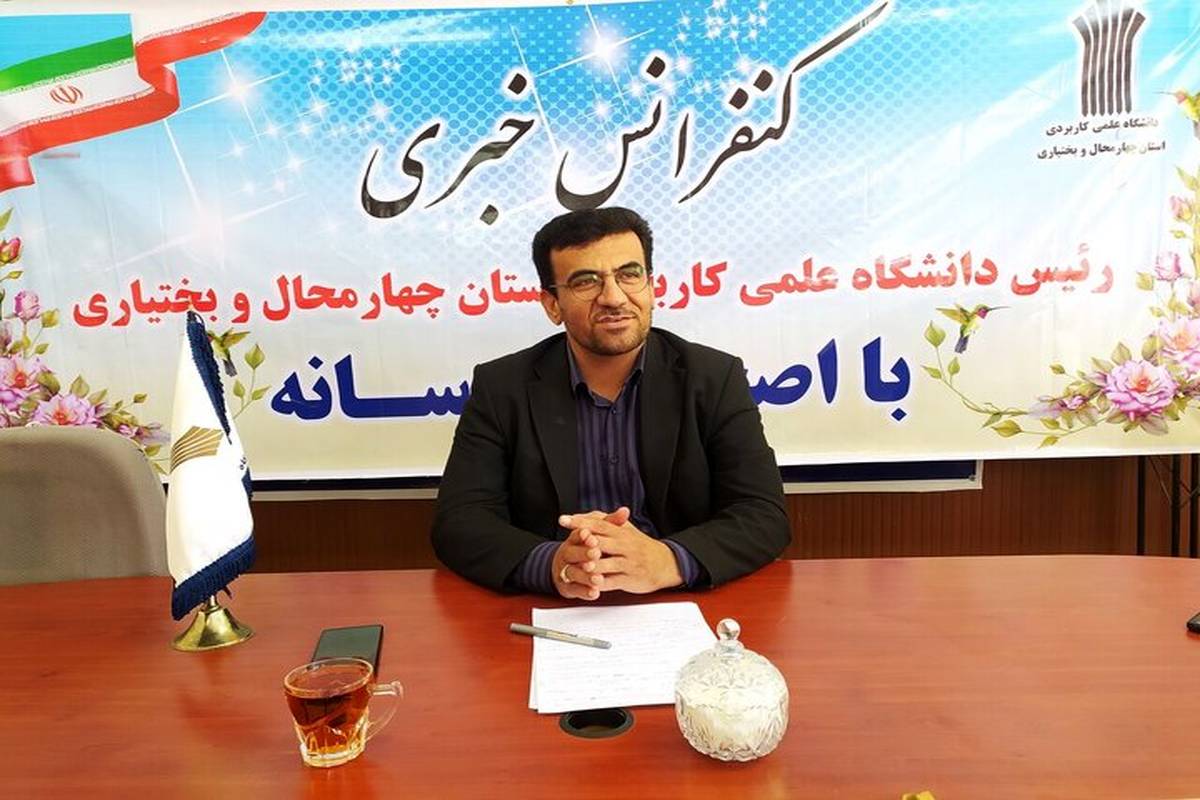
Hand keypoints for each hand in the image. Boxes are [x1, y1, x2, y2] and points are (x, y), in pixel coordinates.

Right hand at [551, 513, 605, 599]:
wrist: (568, 566)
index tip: (591, 535)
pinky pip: (575, 589)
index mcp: (574, 539)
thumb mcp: (598, 533)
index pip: (576, 534)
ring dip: (585, 575)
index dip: (584, 535)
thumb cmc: (587, 547)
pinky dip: (585, 591)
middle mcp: (567, 553)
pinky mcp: (568, 586)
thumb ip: (610, 523)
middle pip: (573, 553)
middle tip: (596, 554)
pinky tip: (595, 592)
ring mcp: (566, 570)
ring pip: (573, 572)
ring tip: (597, 578)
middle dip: (585, 553)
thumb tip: (625, 511)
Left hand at [557, 507, 682, 593]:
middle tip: (568, 542)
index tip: (563, 520)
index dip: (580, 522)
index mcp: (621, 532)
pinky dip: (599, 584)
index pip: (598, 524)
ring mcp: (627, 563)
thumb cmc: (640, 546)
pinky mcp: (629, 579)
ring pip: (605, 564)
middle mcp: (624, 546)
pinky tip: (587, 585)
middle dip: (585, 543)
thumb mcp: (626, 530)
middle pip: (601, 542)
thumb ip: (605, 522)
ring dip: (590, 566)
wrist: (665, 563)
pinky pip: (612, 582)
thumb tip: (584, 515)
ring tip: (574, 567)